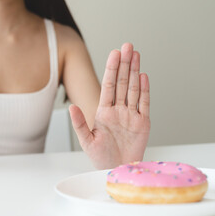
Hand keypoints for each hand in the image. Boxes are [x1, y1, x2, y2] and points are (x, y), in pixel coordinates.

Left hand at [69, 43, 149, 168]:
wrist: (117, 169)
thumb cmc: (100, 157)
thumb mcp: (86, 141)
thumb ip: (80, 124)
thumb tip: (71, 108)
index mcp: (104, 112)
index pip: (108, 86)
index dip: (111, 69)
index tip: (114, 53)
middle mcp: (118, 110)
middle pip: (122, 82)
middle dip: (124, 64)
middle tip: (127, 46)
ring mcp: (131, 115)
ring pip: (134, 88)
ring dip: (135, 71)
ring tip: (135, 54)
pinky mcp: (143, 122)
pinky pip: (144, 103)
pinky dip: (145, 90)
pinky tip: (143, 75)